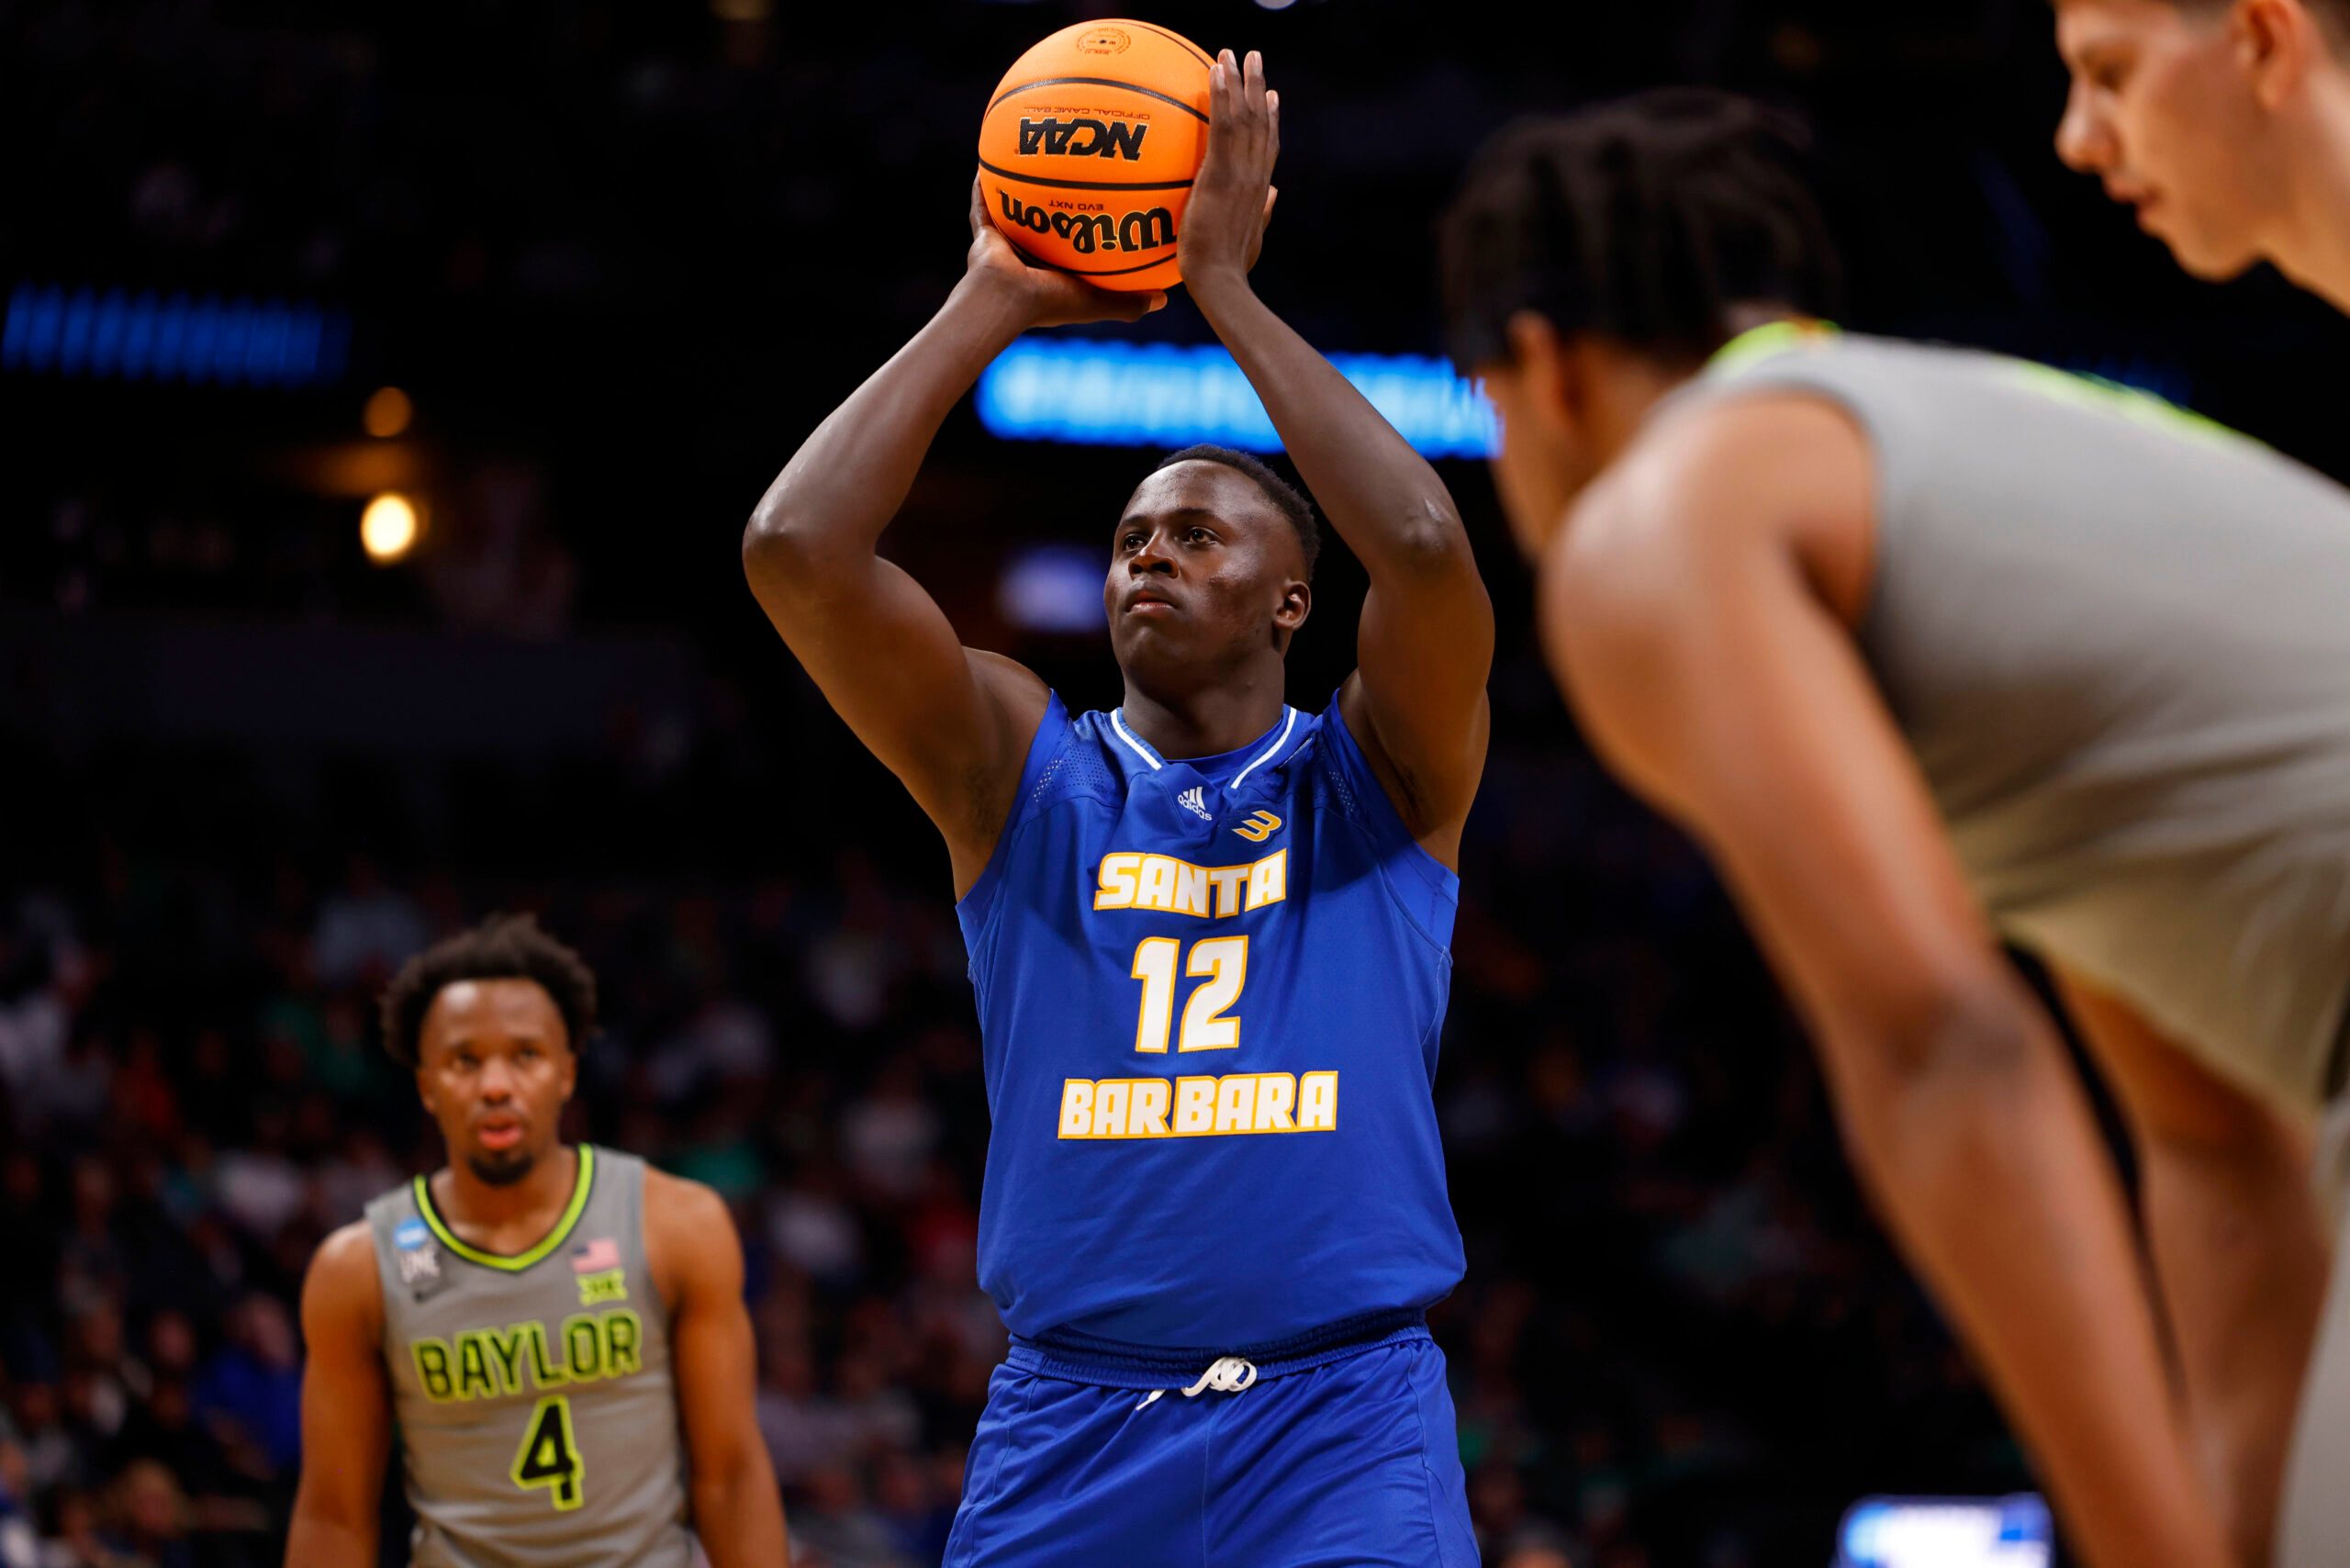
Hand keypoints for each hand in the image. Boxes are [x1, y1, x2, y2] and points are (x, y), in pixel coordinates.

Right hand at [965, 177, 1166, 327]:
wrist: (1004, 299)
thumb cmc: (1050, 302)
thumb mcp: (1098, 301)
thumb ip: (1129, 300)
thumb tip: (1164, 298)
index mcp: (1052, 276)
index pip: (1073, 249)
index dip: (1086, 231)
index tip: (1105, 211)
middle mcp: (1027, 260)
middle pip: (1044, 224)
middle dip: (1056, 204)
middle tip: (1073, 176)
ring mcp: (1003, 246)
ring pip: (1014, 210)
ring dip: (1022, 189)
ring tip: (1035, 159)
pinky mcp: (983, 233)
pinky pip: (984, 201)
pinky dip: (987, 183)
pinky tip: (995, 155)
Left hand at [1178, 49, 1279, 295]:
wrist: (1220, 280)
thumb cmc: (1230, 268)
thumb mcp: (1252, 237)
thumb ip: (1262, 213)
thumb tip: (1273, 195)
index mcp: (1260, 189)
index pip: (1268, 146)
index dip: (1270, 118)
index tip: (1270, 95)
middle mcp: (1256, 175)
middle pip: (1260, 121)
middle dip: (1256, 85)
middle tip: (1252, 57)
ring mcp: (1241, 173)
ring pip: (1244, 117)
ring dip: (1238, 81)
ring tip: (1231, 53)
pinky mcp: (1222, 174)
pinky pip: (1222, 126)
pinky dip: (1220, 97)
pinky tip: (1214, 73)